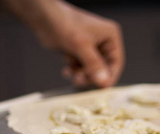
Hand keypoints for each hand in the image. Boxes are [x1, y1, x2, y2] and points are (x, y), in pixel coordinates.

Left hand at [4, 0, 124, 87]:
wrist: (43, 18)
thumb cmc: (64, 23)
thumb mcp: (81, 46)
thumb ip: (94, 65)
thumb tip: (104, 82)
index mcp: (110, 36)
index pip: (116, 62)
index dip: (109, 76)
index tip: (102, 88)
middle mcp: (103, 42)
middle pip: (103, 68)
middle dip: (91, 76)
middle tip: (81, 81)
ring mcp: (91, 48)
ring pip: (91, 70)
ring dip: (82, 75)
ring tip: (72, 75)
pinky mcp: (79, 52)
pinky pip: (81, 68)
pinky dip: (75, 71)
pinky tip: (67, 71)